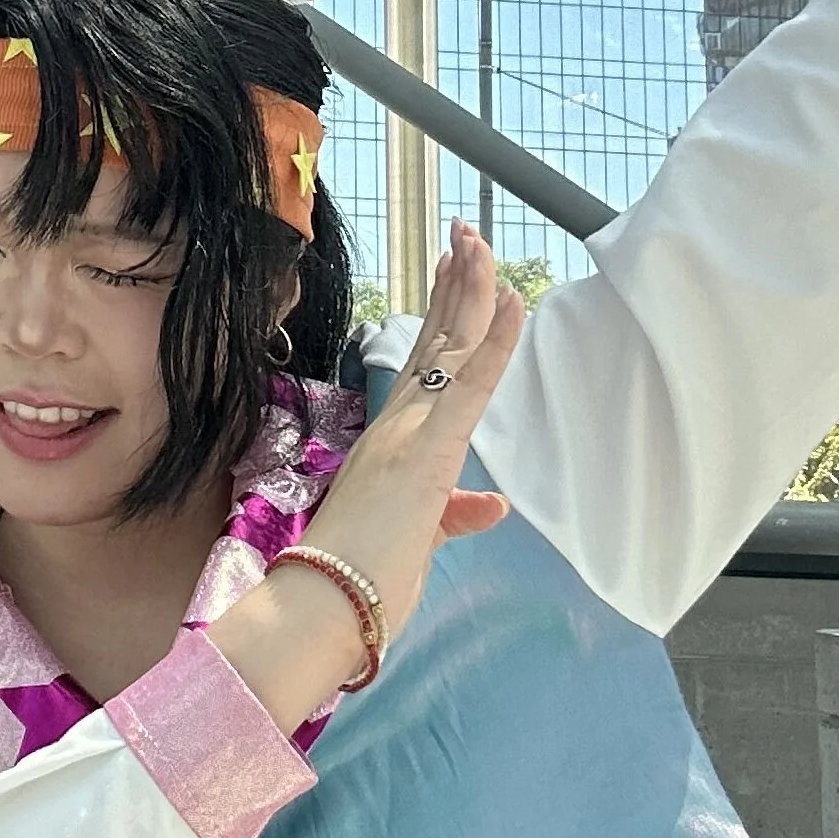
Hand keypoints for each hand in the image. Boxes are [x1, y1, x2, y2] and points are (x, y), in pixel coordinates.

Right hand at [207, 226, 518, 730]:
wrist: (326, 604)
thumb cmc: (362, 582)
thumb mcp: (420, 540)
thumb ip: (454, 515)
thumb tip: (492, 505)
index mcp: (393, 444)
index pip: (423, 368)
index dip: (441, 316)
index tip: (453, 271)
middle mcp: (398, 425)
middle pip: (434, 341)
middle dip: (453, 284)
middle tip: (465, 233)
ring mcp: (411, 430)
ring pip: (449, 347)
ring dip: (470, 290)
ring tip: (479, 239)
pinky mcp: (429, 447)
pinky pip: (471, 383)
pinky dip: (495, 340)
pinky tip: (512, 301)